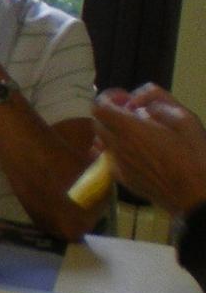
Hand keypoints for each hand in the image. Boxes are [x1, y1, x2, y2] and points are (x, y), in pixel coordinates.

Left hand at [94, 84, 205, 213]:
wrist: (194, 195)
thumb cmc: (194, 155)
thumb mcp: (185, 119)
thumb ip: (158, 102)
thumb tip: (138, 101)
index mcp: (130, 130)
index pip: (99, 108)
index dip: (108, 97)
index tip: (125, 98)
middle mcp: (117, 146)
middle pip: (98, 123)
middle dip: (111, 113)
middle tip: (133, 112)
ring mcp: (117, 164)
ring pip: (102, 140)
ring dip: (113, 131)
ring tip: (137, 131)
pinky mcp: (122, 178)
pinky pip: (109, 157)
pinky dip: (116, 148)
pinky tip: (137, 150)